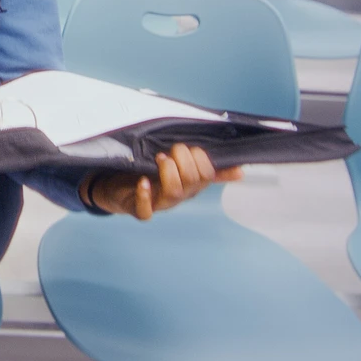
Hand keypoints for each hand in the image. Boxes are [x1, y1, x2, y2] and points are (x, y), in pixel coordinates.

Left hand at [81, 143, 243, 220]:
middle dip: (184, 161)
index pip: (207, 175)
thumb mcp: (180, 169)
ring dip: (169, 172)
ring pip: (174, 193)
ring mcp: (160, 203)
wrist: (120, 189)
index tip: (189, 148)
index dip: (200, 158)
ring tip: (160, 160)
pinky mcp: (139, 209)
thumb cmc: (152, 176)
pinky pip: (145, 211)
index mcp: (190, 184)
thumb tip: (240, 172)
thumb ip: (207, 169)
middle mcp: (178, 195)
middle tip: (171, 151)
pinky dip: (145, 196)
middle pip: (192, 182)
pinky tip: (143, 182)